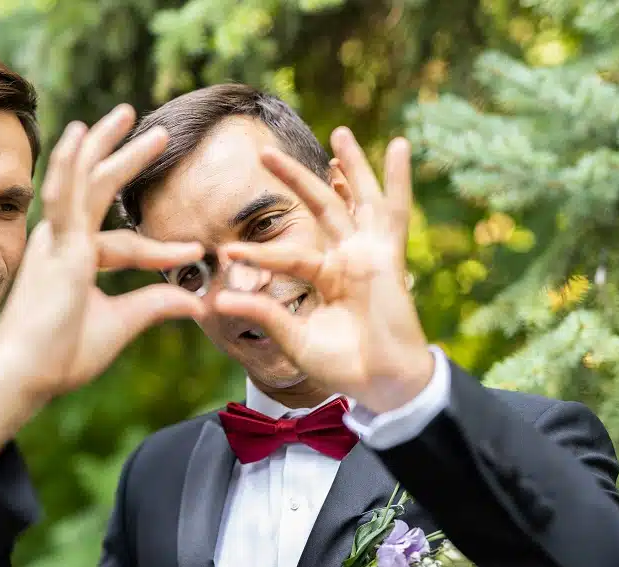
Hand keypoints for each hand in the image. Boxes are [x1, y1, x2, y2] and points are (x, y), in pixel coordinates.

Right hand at [0, 105, 206, 454]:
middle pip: (98, 191)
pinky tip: (81, 131)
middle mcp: (62, 243)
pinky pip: (63, 195)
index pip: (127, 245)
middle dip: (124, 158)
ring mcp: (56, 241)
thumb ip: (154, 306)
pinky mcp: (55, 246)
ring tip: (130, 115)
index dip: (162, 251)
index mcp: (75, 261)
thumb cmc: (61, 357)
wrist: (26, 376)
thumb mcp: (120, 325)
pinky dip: (71, 162)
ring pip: (85, 181)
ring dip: (107, 146)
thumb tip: (196, 301)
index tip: (196, 252)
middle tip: (154, 131)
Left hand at [213, 129, 433, 412]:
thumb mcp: (294, 338)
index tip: (227, 248)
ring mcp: (368, 253)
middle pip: (321, 207)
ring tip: (339, 132)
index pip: (287, 255)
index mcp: (326, 277)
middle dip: (295, 179)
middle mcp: (347, 259)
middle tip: (265, 153)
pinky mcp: (387, 255)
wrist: (381, 383)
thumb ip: (264, 314)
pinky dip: (396, 178)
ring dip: (351, 165)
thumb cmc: (342, 366)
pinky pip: (394, 211)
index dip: (258, 251)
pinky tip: (398, 145)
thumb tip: (221, 298)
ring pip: (357, 200)